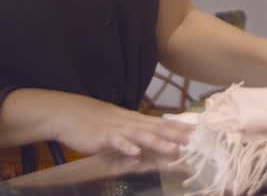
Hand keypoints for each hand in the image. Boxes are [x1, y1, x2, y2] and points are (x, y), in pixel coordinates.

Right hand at [47, 92, 190, 157]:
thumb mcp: (118, 123)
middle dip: (176, 135)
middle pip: (156, 128)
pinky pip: (116, 143)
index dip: (179, 127)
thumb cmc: (94, 120)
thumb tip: (153, 136)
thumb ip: (135, 130)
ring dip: (158, 143)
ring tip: (173, 149)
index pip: (161, 122)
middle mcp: (129, 122)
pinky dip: (126, 147)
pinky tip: (136, 153)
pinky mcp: (102, 137)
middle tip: (194, 141)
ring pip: (141, 136)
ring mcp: (117, 129)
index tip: (198, 131)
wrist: (68, 113)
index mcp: (134, 119)